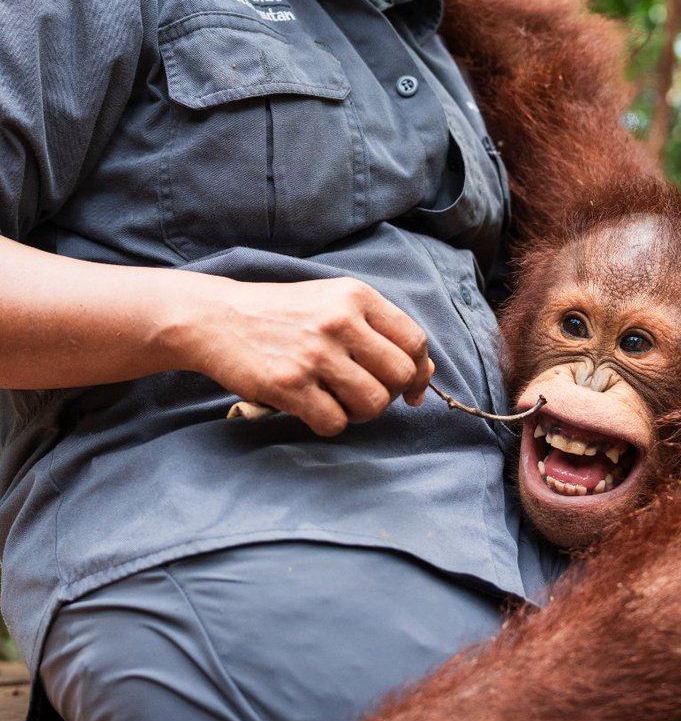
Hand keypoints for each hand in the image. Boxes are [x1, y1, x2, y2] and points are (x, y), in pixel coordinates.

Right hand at [182, 277, 433, 435]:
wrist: (215, 318)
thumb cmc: (282, 315)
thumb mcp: (332, 304)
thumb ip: (378, 332)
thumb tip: (425, 373)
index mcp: (355, 296)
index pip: (413, 341)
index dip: (418, 372)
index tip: (408, 388)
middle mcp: (339, 321)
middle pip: (399, 375)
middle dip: (389, 395)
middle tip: (364, 395)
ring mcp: (314, 353)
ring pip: (373, 404)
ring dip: (361, 413)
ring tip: (338, 401)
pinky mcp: (289, 384)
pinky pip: (335, 423)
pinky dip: (329, 423)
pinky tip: (312, 407)